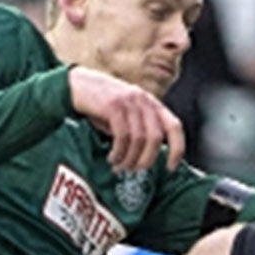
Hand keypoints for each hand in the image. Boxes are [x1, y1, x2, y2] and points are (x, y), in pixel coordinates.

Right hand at [68, 66, 185, 171]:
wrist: (77, 85)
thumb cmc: (103, 106)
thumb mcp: (127, 115)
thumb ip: (140, 130)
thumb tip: (149, 158)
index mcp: (152, 103)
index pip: (174, 126)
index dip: (177, 149)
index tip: (170, 168)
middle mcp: (144, 100)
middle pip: (156, 138)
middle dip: (146, 159)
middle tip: (134, 170)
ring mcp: (129, 101)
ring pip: (139, 139)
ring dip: (129, 159)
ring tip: (119, 166)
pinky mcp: (113, 105)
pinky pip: (122, 136)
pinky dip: (119, 152)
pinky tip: (112, 158)